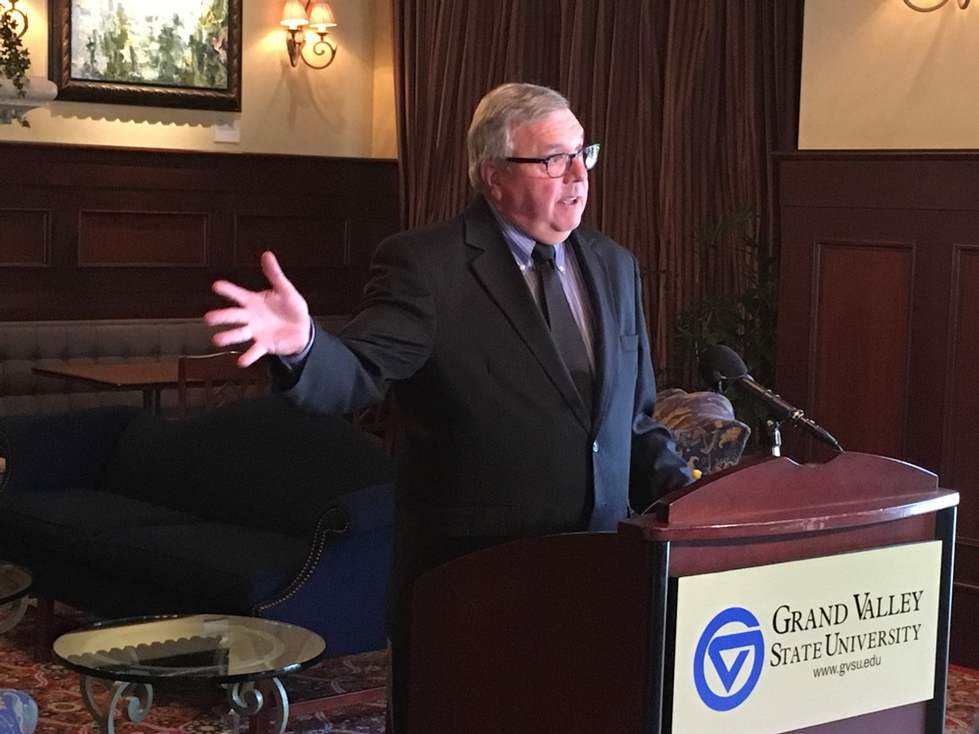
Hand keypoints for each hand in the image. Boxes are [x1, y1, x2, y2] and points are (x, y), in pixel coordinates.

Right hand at [205, 251, 311, 366]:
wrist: (303, 329)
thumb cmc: (291, 308)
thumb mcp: (285, 290)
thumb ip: (275, 274)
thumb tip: (267, 254)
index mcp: (254, 302)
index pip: (238, 294)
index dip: (228, 290)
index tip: (216, 285)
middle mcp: (251, 317)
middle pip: (234, 316)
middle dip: (221, 316)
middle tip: (208, 317)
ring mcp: (256, 332)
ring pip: (239, 334)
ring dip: (229, 336)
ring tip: (217, 339)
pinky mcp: (264, 345)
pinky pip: (255, 351)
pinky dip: (248, 356)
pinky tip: (241, 361)